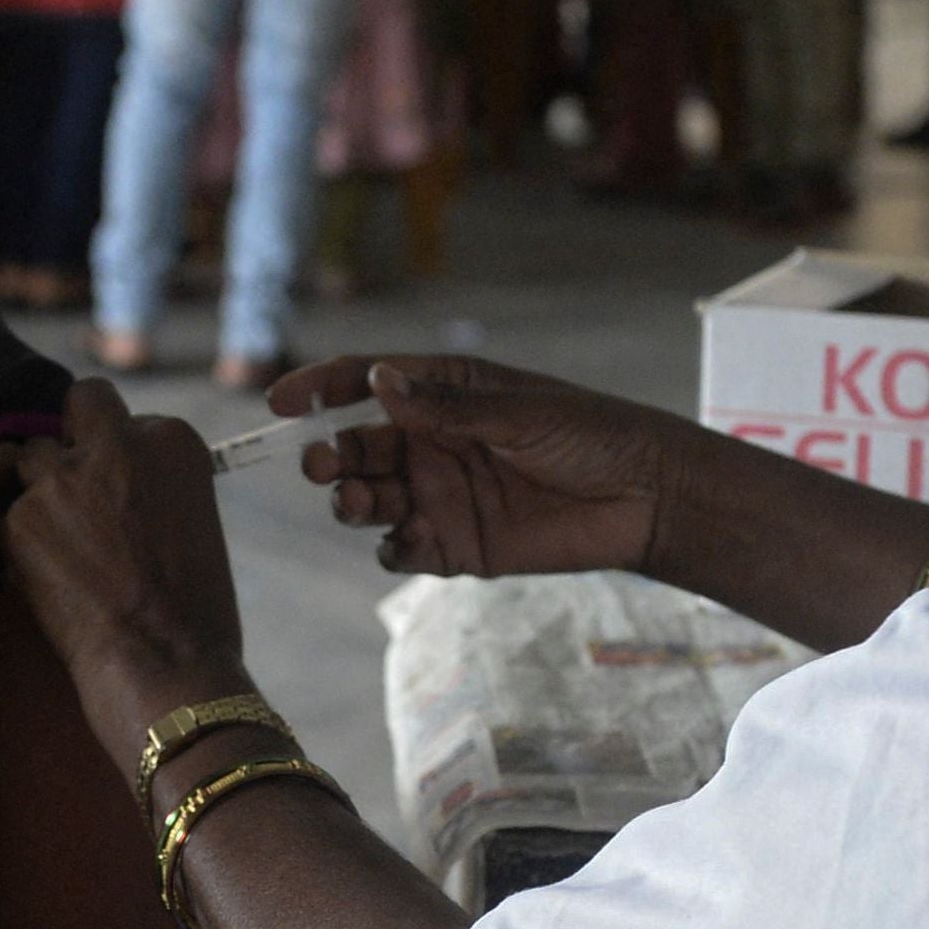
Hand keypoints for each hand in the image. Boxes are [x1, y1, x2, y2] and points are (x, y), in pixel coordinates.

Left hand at [6, 380, 247, 747]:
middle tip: (76, 480)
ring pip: (33, 459)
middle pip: (81, 402)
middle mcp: (116, 443)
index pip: (130, 419)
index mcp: (170, 440)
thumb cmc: (196, 611)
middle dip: (75, 432)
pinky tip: (49, 582)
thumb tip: (118, 486)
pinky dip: (24, 544)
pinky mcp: (19, 519)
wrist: (164, 664)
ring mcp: (61, 478)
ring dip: (42, 489)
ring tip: (63, 544)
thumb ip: (153, 486)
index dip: (120, 454)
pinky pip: (12, 518)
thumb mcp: (193, 522)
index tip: (121, 490)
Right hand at [268, 355, 683, 579]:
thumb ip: (447, 408)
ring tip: (354, 500)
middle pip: (358, 446)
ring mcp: (441, 495)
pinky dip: (392, 547)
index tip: (280, 402)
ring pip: (371, 499)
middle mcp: (433, 443)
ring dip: (352, 500)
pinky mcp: (457, 545)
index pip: (367, 384)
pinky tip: (404, 541)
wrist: (647, 498)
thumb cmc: (592, 435)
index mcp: (445, 394)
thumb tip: (379, 380)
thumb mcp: (518, 413)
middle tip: (322, 466)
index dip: (320, 388)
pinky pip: (403, 548)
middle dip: (331, 455)